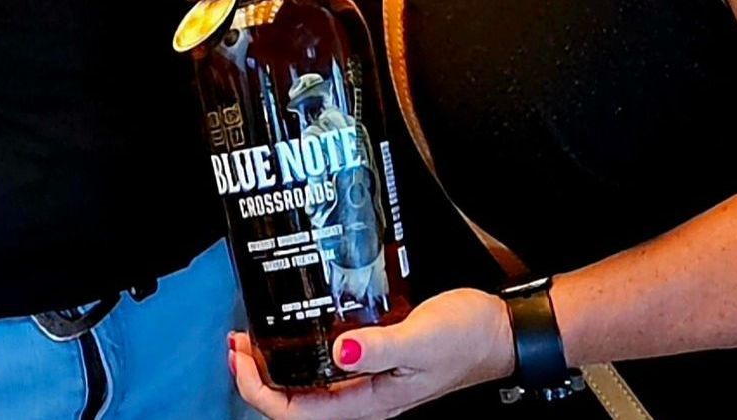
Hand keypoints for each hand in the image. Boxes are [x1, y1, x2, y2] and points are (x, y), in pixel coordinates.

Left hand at [227, 289, 516, 418]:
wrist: (500, 332)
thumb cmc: (466, 337)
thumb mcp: (421, 339)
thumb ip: (379, 347)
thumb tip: (339, 352)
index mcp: (371, 402)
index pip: (299, 412)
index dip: (262, 390)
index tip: (241, 357)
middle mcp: (366, 397)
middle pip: (297, 402)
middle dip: (259, 377)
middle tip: (237, 340)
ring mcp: (371, 381)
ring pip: (310, 384)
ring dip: (278, 363)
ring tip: (254, 335)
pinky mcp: (377, 360)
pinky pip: (328, 365)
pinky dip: (303, 349)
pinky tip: (299, 325)